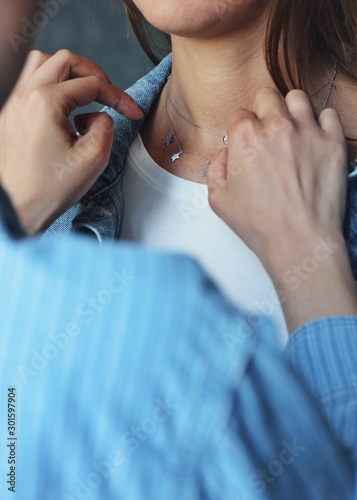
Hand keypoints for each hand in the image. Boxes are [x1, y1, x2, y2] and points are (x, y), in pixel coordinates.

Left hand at [0, 50, 142, 233]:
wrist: (16, 208)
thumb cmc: (47, 190)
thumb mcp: (93, 159)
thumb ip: (106, 126)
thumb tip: (100, 115)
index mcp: (45, 103)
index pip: (92, 84)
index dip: (119, 96)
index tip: (133, 112)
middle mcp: (25, 96)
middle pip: (65, 61)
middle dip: (94, 74)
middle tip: (110, 94)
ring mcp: (13, 104)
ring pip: (42, 65)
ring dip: (69, 75)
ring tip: (85, 96)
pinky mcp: (10, 116)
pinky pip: (30, 84)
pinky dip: (52, 87)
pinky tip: (63, 112)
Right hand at [207, 88, 356, 331]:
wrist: (299, 241)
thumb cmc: (259, 225)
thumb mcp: (218, 200)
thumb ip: (215, 168)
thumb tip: (226, 153)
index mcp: (245, 138)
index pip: (239, 113)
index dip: (240, 128)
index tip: (245, 142)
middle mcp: (276, 127)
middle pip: (267, 96)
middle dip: (263, 111)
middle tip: (266, 132)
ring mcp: (308, 132)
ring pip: (297, 98)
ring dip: (291, 110)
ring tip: (291, 131)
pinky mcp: (333, 142)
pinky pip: (329, 114)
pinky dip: (321, 123)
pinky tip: (313, 140)